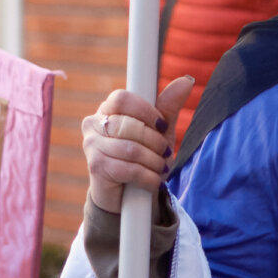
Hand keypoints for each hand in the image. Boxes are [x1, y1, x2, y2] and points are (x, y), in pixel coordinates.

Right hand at [82, 76, 194, 213]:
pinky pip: (129, 168)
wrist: (127, 196)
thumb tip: (186, 81)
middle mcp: (94, 124)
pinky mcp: (96, 167)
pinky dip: (148, 177)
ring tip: (161, 168)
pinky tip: (154, 180)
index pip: (122, 99)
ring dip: (154, 161)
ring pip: (130, 149)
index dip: (146, 111)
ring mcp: (91, 145)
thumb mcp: (158, 131)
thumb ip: (168, 106)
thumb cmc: (142, 156)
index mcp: (107, 109)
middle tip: (165, 152)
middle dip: (154, 141)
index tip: (162, 126)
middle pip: (128, 124)